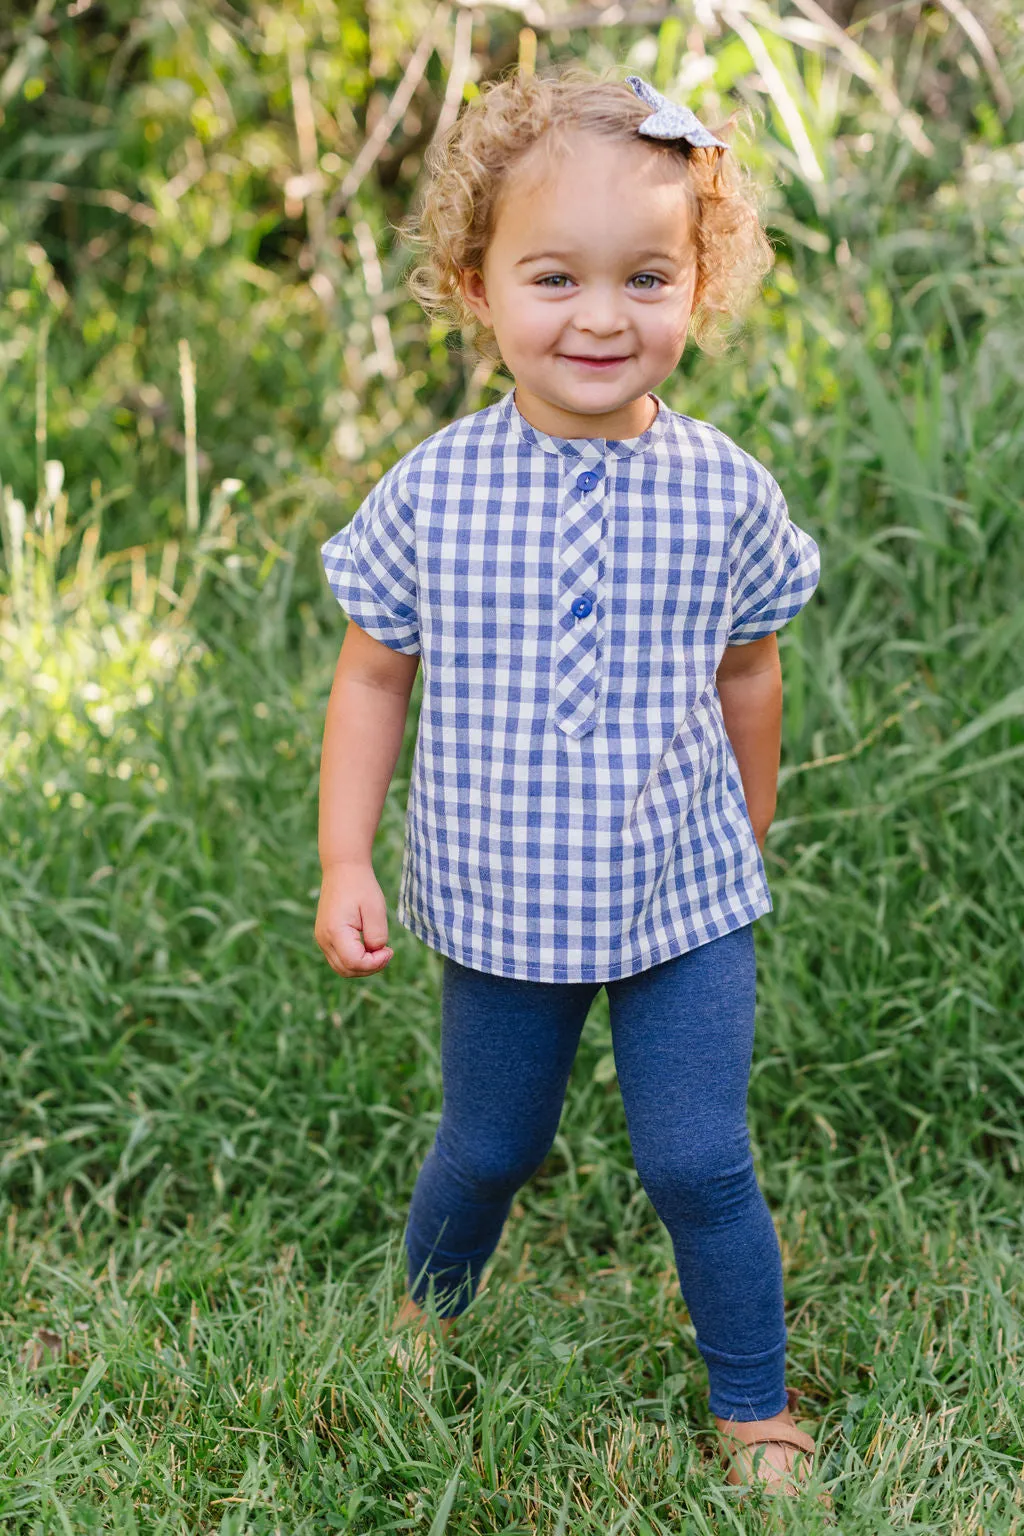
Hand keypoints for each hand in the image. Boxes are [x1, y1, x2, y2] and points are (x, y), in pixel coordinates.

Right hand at [315, 861, 393, 976]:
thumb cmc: (361, 886)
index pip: (355, 963)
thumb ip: (377, 935)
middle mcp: (324, 938)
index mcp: (335, 931)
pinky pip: (339, 958)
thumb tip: (375, 953)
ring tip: (379, 949)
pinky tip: (369, 946)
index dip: (375, 963)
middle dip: (370, 967)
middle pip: (347, 970)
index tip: (390, 949)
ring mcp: (322, 939)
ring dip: (363, 965)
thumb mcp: (376, 909)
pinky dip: (356, 959)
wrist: (343, 869)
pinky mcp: (325, 937)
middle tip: (387, 951)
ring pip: (342, 968)